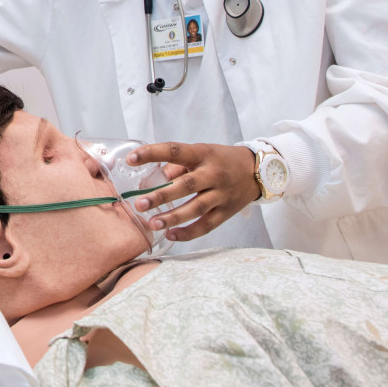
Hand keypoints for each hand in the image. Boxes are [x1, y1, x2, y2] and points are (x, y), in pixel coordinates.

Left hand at [125, 142, 259, 241]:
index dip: (152, 154)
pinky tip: (171, 235)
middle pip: (186, 186)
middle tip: (139, 203)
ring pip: (196, 208)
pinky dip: (188, 232)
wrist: (257, 171)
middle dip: (161, 196)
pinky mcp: (226, 212)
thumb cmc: (220, 160)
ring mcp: (221, 194)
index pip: (174, 151)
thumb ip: (176, 165)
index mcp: (202, 154)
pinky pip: (207, 225)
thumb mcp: (200, 153)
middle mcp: (213, 174)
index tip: (131, 159)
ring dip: (173, 217)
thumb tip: (154, 179)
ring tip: (152, 223)